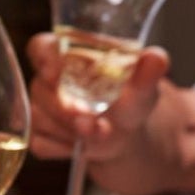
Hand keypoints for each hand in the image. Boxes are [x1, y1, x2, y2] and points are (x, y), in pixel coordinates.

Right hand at [28, 31, 169, 162]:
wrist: (127, 133)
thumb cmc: (132, 99)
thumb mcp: (145, 86)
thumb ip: (149, 72)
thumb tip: (155, 58)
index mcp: (69, 54)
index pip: (42, 46)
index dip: (44, 58)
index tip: (55, 73)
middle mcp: (48, 79)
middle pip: (39, 88)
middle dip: (63, 108)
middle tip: (89, 121)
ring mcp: (40, 107)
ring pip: (39, 119)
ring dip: (69, 130)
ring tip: (101, 132)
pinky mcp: (39, 134)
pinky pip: (41, 143)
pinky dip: (65, 148)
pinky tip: (85, 146)